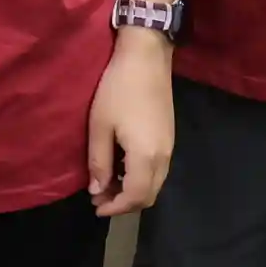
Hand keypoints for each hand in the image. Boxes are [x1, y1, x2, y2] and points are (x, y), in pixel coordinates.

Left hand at [88, 31, 174, 215]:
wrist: (146, 59)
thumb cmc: (118, 90)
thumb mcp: (100, 126)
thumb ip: (99, 162)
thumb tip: (97, 189)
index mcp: (146, 157)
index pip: (135, 197)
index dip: (115, 207)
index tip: (96, 207)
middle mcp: (163, 157)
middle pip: (149, 195)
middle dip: (124, 203)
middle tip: (99, 197)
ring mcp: (170, 147)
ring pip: (155, 184)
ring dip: (133, 191)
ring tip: (107, 184)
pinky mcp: (169, 138)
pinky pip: (158, 170)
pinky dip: (141, 178)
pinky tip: (122, 168)